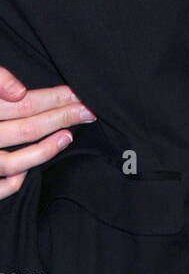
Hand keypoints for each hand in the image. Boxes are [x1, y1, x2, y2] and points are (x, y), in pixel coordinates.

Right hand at [0, 67, 95, 200]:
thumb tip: (20, 92)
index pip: (26, 102)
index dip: (56, 97)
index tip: (80, 93)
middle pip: (27, 127)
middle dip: (63, 117)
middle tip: (89, 110)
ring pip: (13, 161)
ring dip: (45, 149)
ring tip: (68, 136)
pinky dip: (13, 182)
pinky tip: (29, 173)